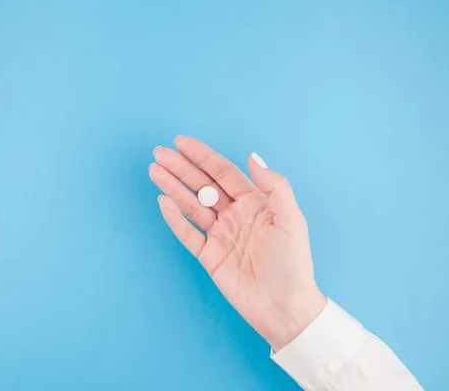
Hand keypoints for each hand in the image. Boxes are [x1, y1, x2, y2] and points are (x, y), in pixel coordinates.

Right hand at [149, 136, 326, 350]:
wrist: (284, 306)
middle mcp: (234, 215)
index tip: (181, 142)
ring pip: (191, 205)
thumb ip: (275, 186)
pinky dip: (175, 218)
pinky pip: (188, 233)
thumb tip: (252, 157)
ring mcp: (220, 235)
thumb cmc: (293, 263)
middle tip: (159, 153)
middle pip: (202, 186)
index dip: (202, 156)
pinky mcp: (209, 256)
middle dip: (181, 168)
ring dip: (173, 187)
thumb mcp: (291, 220)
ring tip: (154, 171)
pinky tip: (163, 201)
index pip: (222, 173)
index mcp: (254, 203)